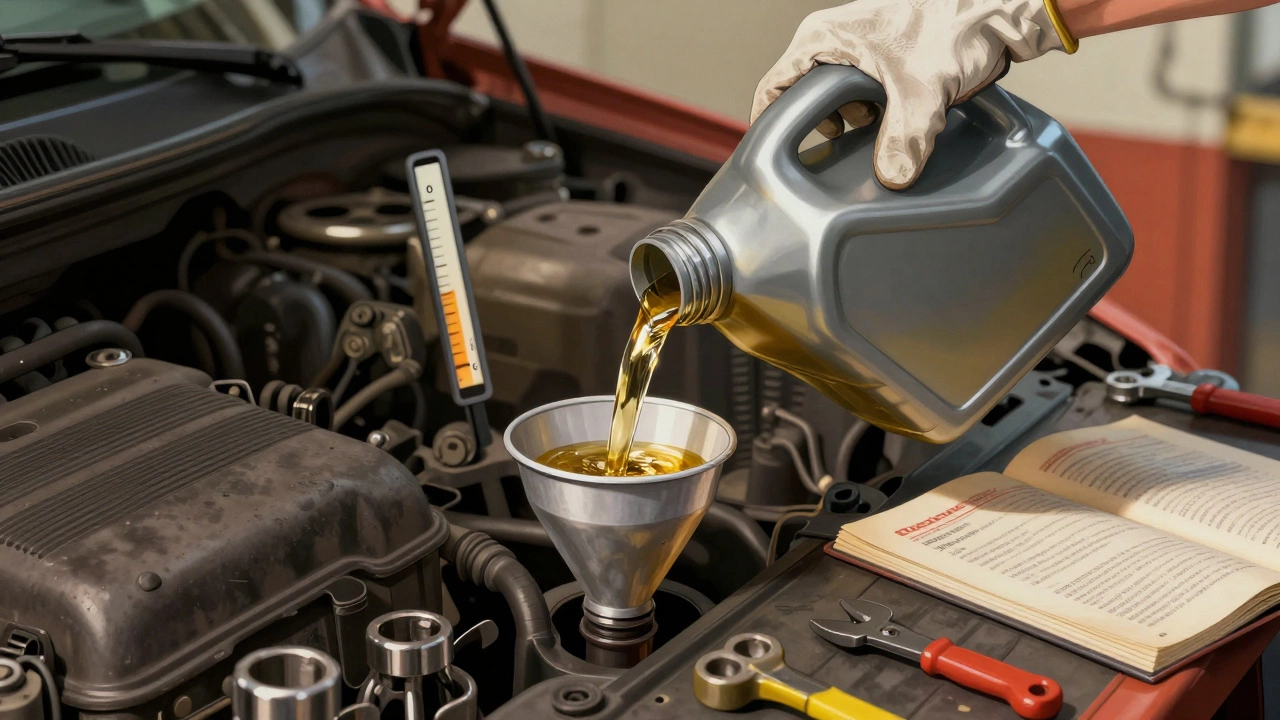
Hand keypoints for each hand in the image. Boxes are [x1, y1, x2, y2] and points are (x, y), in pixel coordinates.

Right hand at [751, 0, 1069, 188]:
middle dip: (824, 127)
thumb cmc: (955, 25)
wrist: (998, 8)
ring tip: (878, 130)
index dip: (769, 126)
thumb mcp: (923, 92)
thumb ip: (903, 139)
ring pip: (835, 99)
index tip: (774, 162)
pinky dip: (872, 113)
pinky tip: (894, 123)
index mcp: (823, 38)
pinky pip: (860, 94)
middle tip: (845, 146)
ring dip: (852, 122)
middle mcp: (833, 40)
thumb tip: (891, 178)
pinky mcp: (882, 56)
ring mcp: (857, 47)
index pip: (773, 87)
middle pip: (803, 98)